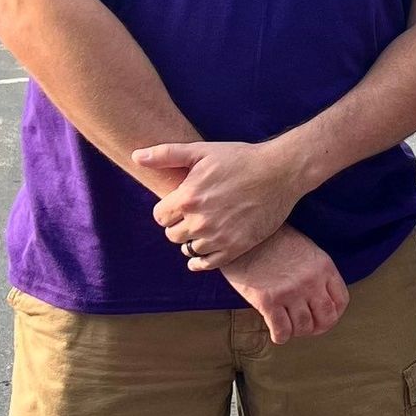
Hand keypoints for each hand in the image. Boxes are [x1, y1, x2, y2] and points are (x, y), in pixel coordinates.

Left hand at [135, 136, 304, 269]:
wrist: (280, 172)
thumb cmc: (240, 158)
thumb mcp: (201, 151)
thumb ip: (165, 154)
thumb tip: (136, 156)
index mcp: (187, 197)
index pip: (160, 216)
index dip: (168, 210)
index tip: (179, 205)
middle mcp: (199, 221)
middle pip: (172, 235)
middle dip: (179, 225)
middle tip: (193, 216)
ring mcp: (218, 237)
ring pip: (189, 250)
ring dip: (192, 240)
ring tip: (204, 229)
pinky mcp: (235, 248)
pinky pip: (206, 264)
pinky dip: (200, 261)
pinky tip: (203, 253)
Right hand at [219, 225, 348, 343]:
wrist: (244, 238)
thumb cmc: (273, 242)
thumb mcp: (306, 250)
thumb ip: (317, 273)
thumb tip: (320, 300)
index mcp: (323, 267)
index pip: (341, 300)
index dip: (334, 314)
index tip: (323, 317)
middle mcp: (311, 281)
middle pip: (326, 318)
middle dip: (318, 328)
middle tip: (307, 328)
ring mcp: (290, 292)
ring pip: (304, 327)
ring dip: (297, 332)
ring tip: (289, 326)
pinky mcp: (268, 301)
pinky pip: (282, 330)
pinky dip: (281, 336)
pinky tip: (277, 333)